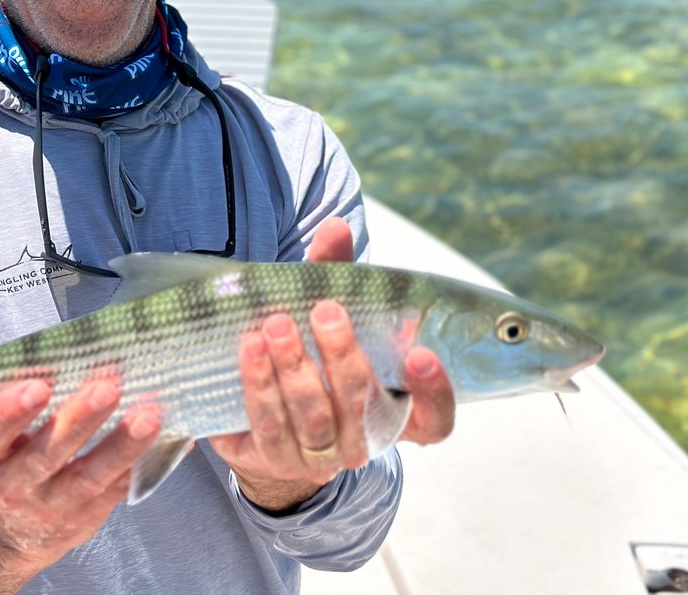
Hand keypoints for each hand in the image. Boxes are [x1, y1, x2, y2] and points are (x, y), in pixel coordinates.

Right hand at [0, 376, 160, 592]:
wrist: (13, 533)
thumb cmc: (12, 459)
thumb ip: (21, 404)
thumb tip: (72, 352)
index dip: (7, 412)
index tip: (39, 386)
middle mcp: (15, 485)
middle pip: (45, 455)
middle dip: (78, 420)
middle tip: (107, 389)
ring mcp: (52, 506)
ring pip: (88, 477)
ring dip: (120, 445)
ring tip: (149, 417)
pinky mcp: (85, 517)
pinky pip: (117, 489)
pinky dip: (144, 463)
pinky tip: (171, 439)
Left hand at [209, 216, 455, 510]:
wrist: (265, 408)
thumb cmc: (313, 351)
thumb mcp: (330, 312)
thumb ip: (336, 274)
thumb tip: (335, 227)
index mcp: (399, 412)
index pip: (437, 419)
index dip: (435, 391)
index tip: (420, 352)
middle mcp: (365, 441)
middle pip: (363, 407)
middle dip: (343, 357)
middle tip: (325, 312)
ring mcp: (322, 458)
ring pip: (314, 420)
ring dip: (294, 370)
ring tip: (276, 325)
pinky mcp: (275, 461)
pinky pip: (270, 427)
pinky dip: (259, 385)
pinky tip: (250, 349)